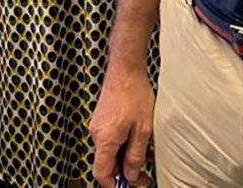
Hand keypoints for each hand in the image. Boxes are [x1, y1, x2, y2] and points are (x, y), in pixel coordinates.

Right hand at [89, 65, 155, 186]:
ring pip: (109, 151)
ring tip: (145, 153)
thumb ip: (135, 155)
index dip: (114, 185)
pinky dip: (122, 144)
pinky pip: (110, 139)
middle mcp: (97, 133)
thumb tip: (131, 174)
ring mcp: (98, 125)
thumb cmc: (134, 93)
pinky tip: (137, 139)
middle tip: (143, 175)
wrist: (125, 68)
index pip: (102, 173)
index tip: (127, 187)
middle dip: (124, 172)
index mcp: (105, 139)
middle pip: (106, 163)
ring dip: (125, 156)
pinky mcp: (102, 117)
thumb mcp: (143, 130)